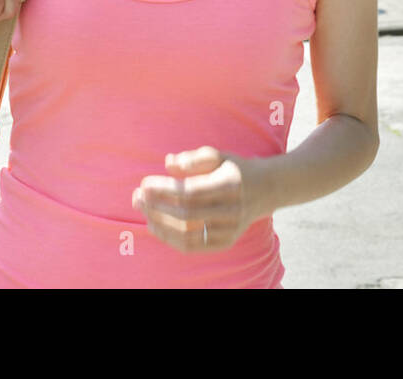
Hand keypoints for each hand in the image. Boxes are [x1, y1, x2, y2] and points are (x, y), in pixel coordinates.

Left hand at [131, 146, 268, 252]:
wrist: (265, 189)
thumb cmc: (234, 169)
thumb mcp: (219, 155)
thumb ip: (193, 158)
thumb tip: (168, 163)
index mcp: (230, 185)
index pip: (190, 192)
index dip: (164, 190)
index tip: (144, 183)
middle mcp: (232, 210)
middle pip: (186, 214)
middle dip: (156, 206)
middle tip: (137, 197)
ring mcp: (230, 230)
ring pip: (187, 234)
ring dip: (159, 224)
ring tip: (143, 211)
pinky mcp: (226, 242)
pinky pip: (192, 246)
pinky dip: (170, 239)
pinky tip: (155, 226)